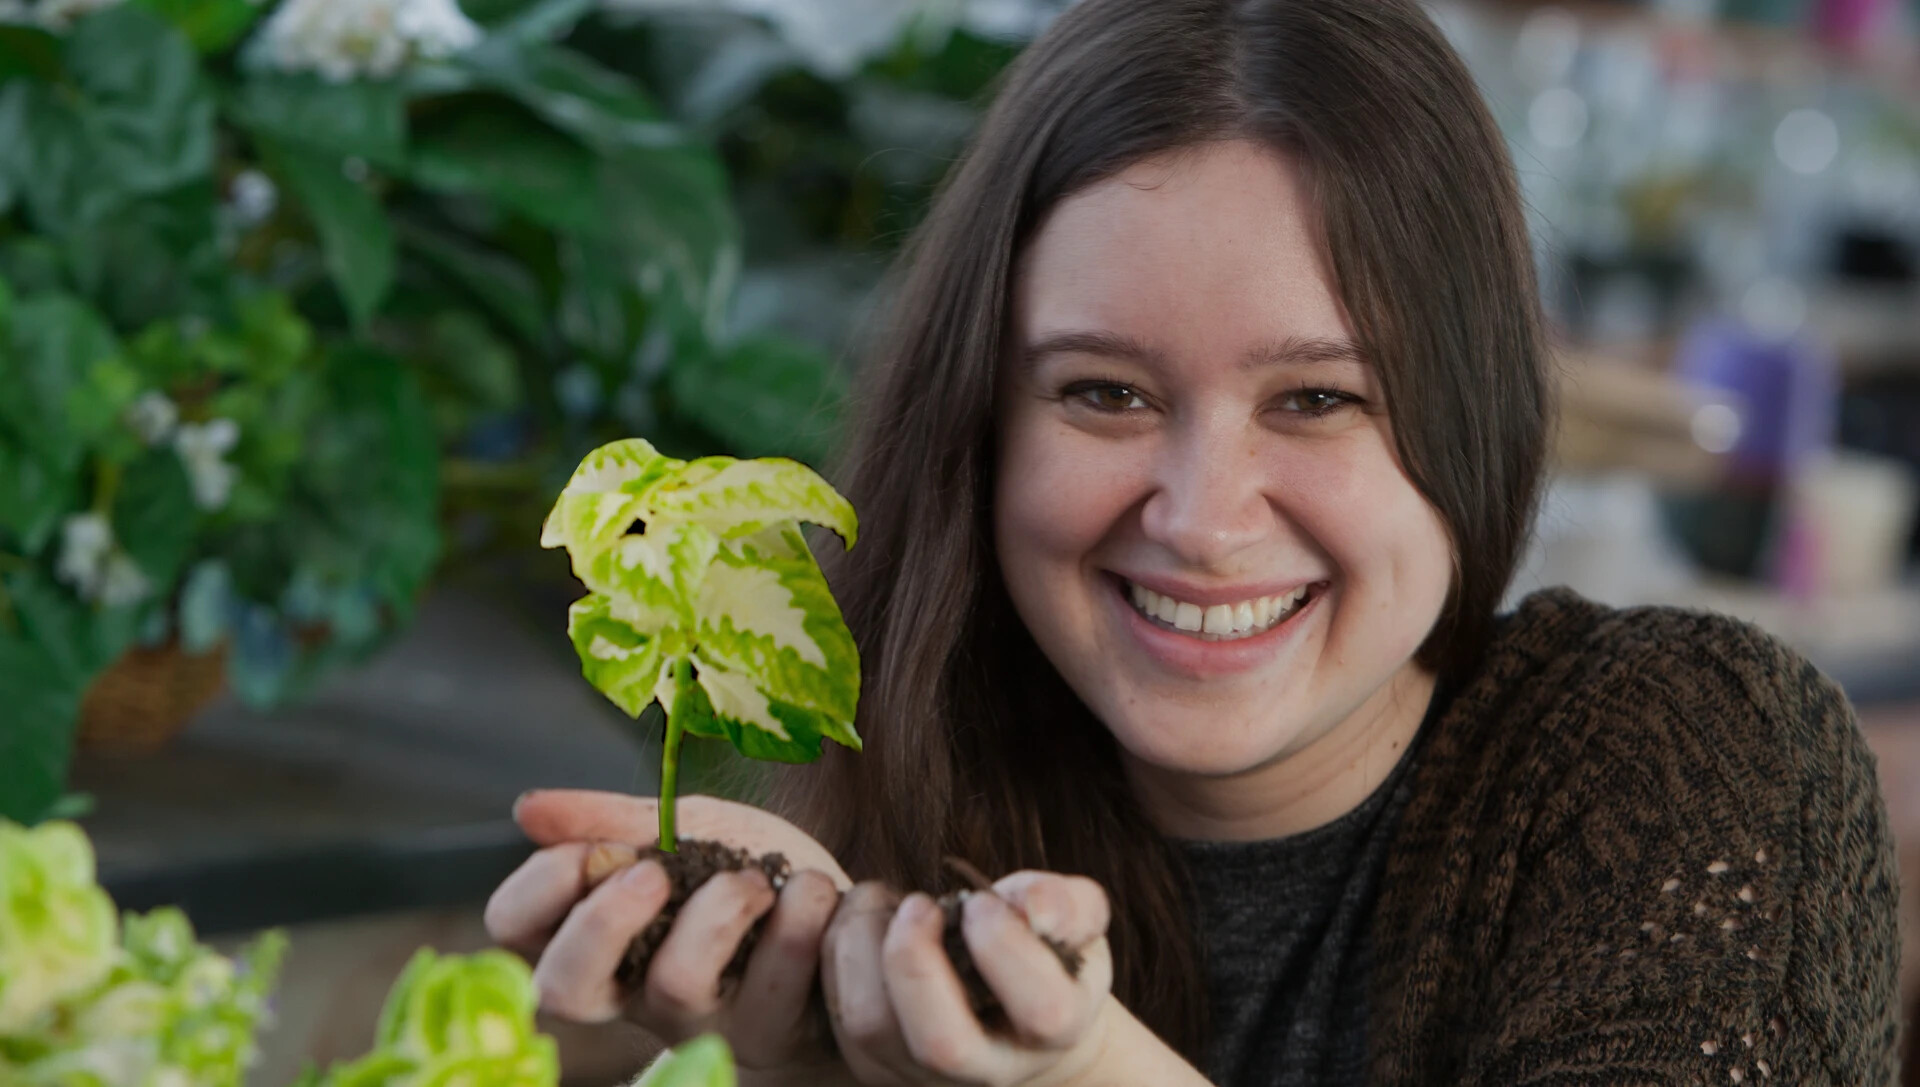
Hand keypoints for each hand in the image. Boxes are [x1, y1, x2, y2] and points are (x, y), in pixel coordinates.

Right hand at [485, 790, 851, 1075]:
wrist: (840, 906)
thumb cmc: (749, 868)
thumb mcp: (683, 829)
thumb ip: (612, 822)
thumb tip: (528, 810)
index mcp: (598, 934)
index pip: (517, 930)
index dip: (537, 887)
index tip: (591, 850)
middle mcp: (634, 990)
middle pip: (564, 989)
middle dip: (601, 922)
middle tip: (652, 872)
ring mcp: (700, 1020)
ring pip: (674, 984)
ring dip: (719, 908)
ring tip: (756, 878)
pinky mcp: (771, 1032)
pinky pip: (770, 986)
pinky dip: (796, 919)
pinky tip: (809, 894)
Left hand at [821, 870, 1115, 1086]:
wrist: (1017, 1008)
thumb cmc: (1047, 949)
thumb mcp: (1077, 919)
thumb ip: (1070, 905)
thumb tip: (1036, 910)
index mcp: (1056, 1028)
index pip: (1042, 1009)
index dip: (1007, 947)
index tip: (983, 902)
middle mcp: (991, 1068)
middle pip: (941, 1045)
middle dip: (916, 960)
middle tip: (919, 904)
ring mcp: (926, 1076)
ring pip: (871, 1028)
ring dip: (862, 947)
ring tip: (884, 902)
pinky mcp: (876, 1065)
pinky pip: (836, 1015)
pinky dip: (835, 955)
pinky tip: (864, 922)